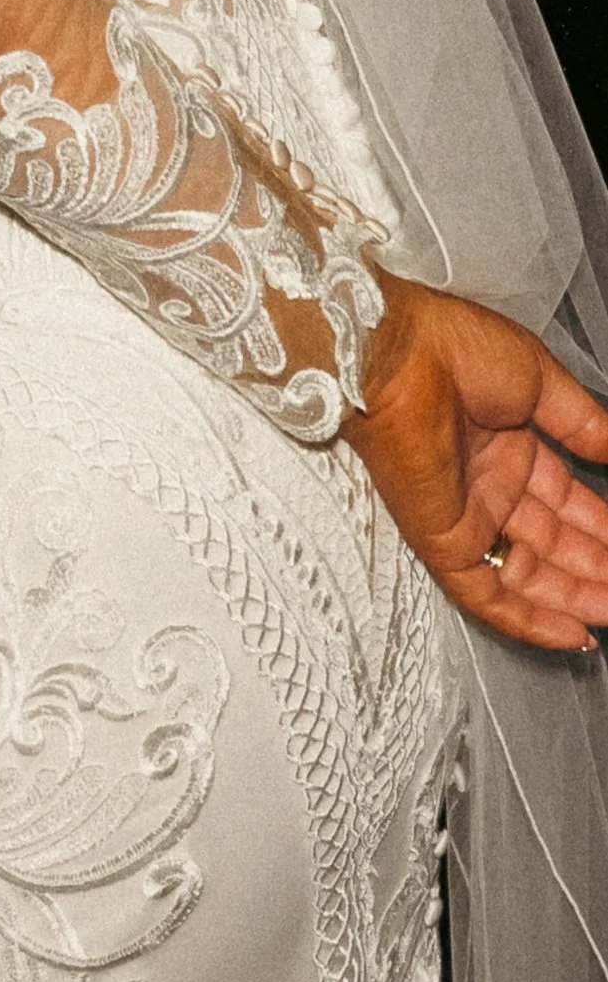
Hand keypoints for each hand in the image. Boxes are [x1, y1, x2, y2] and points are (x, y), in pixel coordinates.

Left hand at [342, 272, 607, 651]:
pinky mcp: (441, 540)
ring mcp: (465, 514)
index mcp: (507, 443)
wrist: (395, 354)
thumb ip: (580, 422)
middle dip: (595, 567)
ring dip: (574, 598)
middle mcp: (488, 483)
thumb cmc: (455, 348)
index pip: (564, 498)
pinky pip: (486, 594)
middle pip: (552, 541)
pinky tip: (573, 633)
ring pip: (527, 574)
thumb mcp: (538, 380)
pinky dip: (528, 620)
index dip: (600, 524)